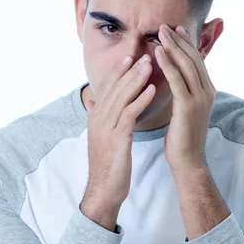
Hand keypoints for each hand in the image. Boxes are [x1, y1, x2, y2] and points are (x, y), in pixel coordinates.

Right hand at [80, 53, 155, 229]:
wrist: (104, 189)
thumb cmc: (107, 163)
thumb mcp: (100, 136)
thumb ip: (97, 116)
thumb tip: (91, 100)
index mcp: (96, 117)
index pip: (107, 88)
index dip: (119, 71)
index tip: (131, 56)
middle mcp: (98, 118)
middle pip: (115, 88)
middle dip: (130, 70)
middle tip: (145, 54)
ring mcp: (106, 127)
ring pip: (122, 96)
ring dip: (137, 79)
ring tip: (150, 64)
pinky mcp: (117, 138)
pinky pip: (130, 114)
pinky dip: (141, 99)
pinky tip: (152, 90)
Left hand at [155, 24, 215, 173]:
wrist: (188, 160)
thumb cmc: (182, 135)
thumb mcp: (186, 108)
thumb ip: (185, 91)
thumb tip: (177, 75)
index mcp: (208, 90)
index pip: (198, 60)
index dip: (187, 43)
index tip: (176, 29)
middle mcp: (207, 91)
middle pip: (194, 58)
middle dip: (179, 40)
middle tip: (165, 25)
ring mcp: (200, 98)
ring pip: (186, 65)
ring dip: (172, 47)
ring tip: (160, 33)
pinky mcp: (188, 106)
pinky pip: (176, 79)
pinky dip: (167, 63)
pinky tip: (157, 53)